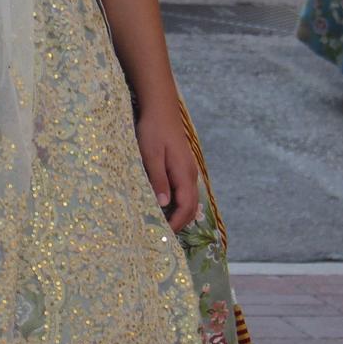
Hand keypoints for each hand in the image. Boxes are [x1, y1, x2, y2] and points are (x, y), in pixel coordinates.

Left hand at [136, 106, 203, 232]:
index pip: (186, 207)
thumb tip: (164, 205)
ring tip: (162, 224)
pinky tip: (164, 205)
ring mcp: (188, 170)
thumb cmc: (153, 130)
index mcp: (184, 174)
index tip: (164, 235)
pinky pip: (184, 191)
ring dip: (179, 214)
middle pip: (191, 207)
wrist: (160, 108)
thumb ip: (158, 180)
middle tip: (163, 235)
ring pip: (189, 199)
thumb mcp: (151, 155)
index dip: (176, 224)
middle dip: (180, 223)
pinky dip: (178, 203)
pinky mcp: (182, 165)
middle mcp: (190, 174)